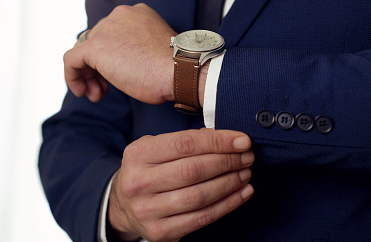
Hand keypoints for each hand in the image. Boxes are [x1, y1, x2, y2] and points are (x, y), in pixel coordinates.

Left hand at [63, 3, 176, 103]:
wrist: (181, 72)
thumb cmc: (174, 69)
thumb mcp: (153, 51)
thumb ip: (134, 49)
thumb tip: (119, 66)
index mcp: (135, 13)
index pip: (110, 33)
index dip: (110, 57)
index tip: (118, 77)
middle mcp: (118, 15)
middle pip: (95, 41)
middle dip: (97, 68)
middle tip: (104, 90)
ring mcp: (106, 29)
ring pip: (82, 51)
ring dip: (87, 75)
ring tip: (97, 94)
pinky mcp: (95, 46)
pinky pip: (71, 60)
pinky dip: (73, 77)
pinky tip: (82, 92)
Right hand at [108, 129, 254, 241]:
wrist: (123, 206)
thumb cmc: (146, 171)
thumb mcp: (154, 148)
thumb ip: (184, 141)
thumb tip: (224, 138)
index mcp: (138, 155)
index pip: (185, 144)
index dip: (218, 141)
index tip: (242, 140)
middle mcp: (139, 182)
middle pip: (193, 170)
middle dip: (227, 162)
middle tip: (247, 156)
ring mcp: (148, 210)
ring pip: (199, 196)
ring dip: (230, 183)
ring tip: (245, 173)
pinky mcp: (161, 231)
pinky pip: (202, 218)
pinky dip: (227, 205)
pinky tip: (241, 193)